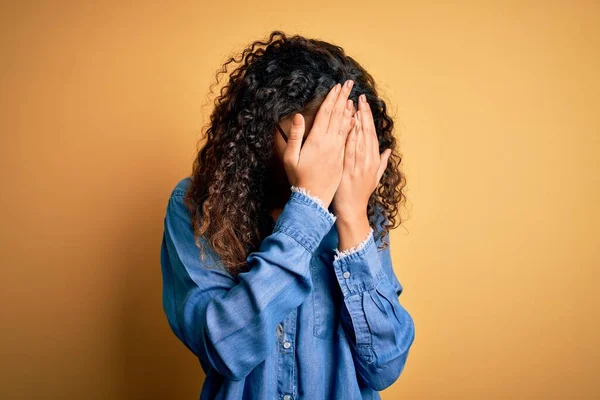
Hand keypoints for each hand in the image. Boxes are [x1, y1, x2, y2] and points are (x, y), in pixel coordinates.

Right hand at [283, 80, 356, 207]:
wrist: (313, 198)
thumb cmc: (298, 178)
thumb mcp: (290, 158)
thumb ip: (294, 136)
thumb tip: (298, 116)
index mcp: (316, 140)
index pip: (326, 114)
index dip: (331, 99)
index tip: (337, 86)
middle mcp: (329, 143)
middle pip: (337, 115)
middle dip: (343, 98)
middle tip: (349, 84)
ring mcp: (337, 150)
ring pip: (345, 125)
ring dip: (349, 109)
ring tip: (352, 97)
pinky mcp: (342, 157)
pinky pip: (349, 137)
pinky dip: (352, 126)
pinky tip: (355, 118)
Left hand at [332, 93, 391, 219]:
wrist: (352, 209)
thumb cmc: (361, 193)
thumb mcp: (375, 178)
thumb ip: (381, 162)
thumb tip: (388, 150)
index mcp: (373, 159)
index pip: (371, 134)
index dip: (368, 118)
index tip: (364, 104)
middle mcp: (368, 160)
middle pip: (366, 132)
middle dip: (363, 114)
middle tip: (360, 97)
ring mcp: (359, 164)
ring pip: (358, 138)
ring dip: (356, 120)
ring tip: (353, 105)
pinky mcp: (348, 168)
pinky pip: (349, 148)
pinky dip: (349, 135)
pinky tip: (346, 125)